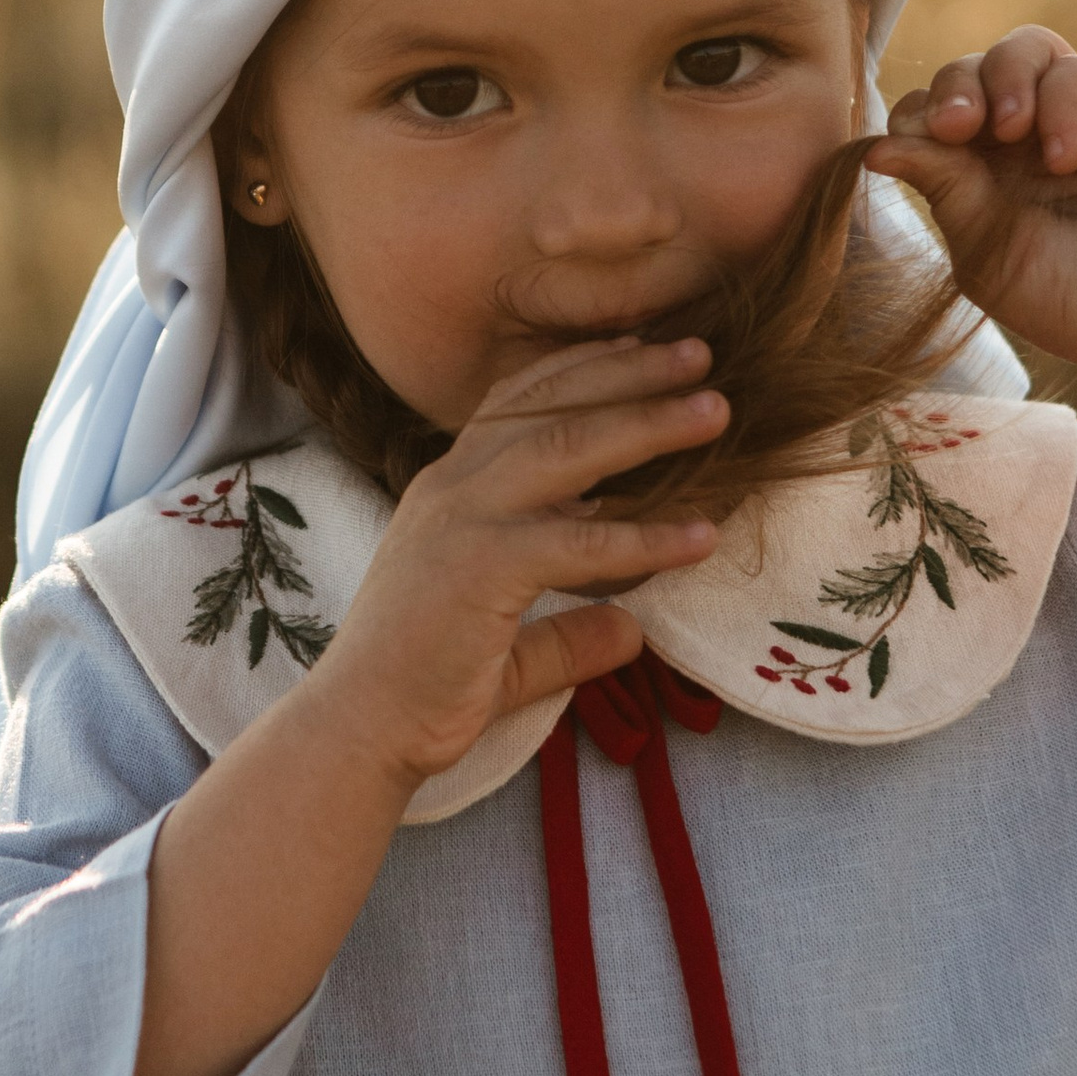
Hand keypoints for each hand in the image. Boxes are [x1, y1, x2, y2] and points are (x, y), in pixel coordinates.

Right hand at [288, 337, 723, 795]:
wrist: (359, 728)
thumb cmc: (421, 688)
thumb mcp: (509, 650)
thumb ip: (569, 634)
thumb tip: (632, 631)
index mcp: (449, 489)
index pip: (515, 402)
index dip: (580, 368)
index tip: (640, 347)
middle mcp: (452, 487)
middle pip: (552, 406)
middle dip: (631, 374)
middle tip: (700, 353)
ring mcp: (462, 520)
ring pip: (568, 449)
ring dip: (648, 424)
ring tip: (717, 412)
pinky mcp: (480, 567)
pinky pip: (579, 543)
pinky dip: (645, 537)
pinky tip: (702, 537)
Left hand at [868, 27, 1076, 395]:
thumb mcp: (987, 249)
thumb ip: (941, 189)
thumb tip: (871, 147)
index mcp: (982, 175)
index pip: (929, 118)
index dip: (914, 121)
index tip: (906, 149)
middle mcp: (1026, 138)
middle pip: (966, 74)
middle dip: (950, 91)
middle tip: (955, 128)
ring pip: (1018, 51)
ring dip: (998, 80)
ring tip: (1006, 131)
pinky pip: (1074, 70)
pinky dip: (1058, 104)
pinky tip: (1065, 158)